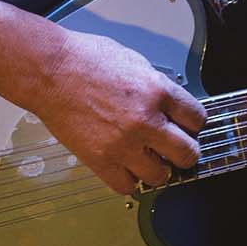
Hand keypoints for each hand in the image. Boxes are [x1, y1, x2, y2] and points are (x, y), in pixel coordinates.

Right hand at [27, 30, 205, 195]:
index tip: (187, 127)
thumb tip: (168, 104)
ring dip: (158, 170)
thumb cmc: (84, 59)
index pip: (197, 118)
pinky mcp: (101, 159)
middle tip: (177, 150)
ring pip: (161, 175)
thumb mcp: (133, 60)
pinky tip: (125, 167)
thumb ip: (155, 85)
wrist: (49, 70)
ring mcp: (124, 143)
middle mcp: (146, 120)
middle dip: (185, 152)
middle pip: (187, 153)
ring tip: (149, 161)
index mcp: (157, 90)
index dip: (193, 124)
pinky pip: (127, 186)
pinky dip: (129, 180)